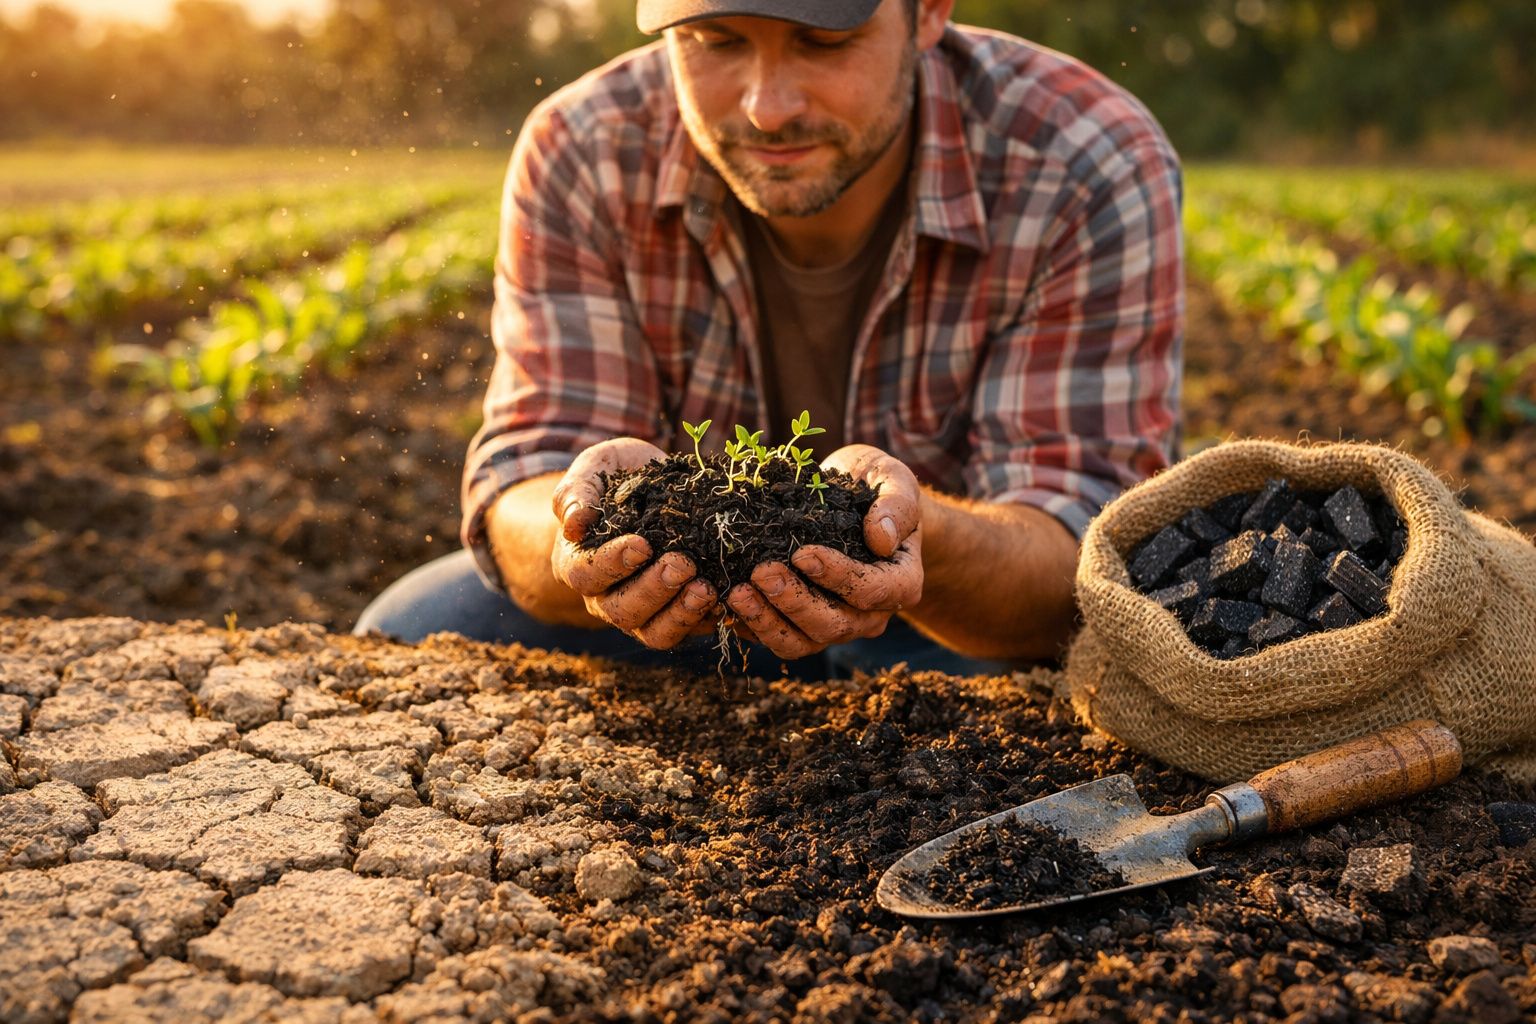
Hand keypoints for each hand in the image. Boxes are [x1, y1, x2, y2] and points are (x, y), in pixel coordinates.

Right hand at [549, 437, 719, 648]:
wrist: (653, 487)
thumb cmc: (619, 475)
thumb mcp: (596, 468)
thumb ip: (578, 493)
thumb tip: (574, 525)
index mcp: (578, 562)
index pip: (586, 573)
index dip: (613, 563)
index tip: (642, 544)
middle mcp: (606, 596)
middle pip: (622, 610)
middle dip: (655, 590)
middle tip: (683, 564)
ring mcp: (642, 611)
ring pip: (655, 632)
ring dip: (682, 614)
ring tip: (707, 589)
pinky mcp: (675, 616)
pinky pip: (689, 631)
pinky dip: (708, 619)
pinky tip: (727, 597)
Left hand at [725, 444, 923, 659]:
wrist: (857, 502)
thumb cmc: (876, 486)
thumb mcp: (894, 480)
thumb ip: (897, 505)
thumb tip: (881, 538)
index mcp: (900, 583)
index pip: (870, 591)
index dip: (836, 577)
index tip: (802, 553)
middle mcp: (870, 615)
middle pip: (832, 624)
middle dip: (794, 601)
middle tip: (761, 572)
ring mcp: (836, 625)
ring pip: (802, 642)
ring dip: (766, 621)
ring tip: (736, 593)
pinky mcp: (803, 626)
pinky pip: (777, 639)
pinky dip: (751, 626)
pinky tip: (725, 603)